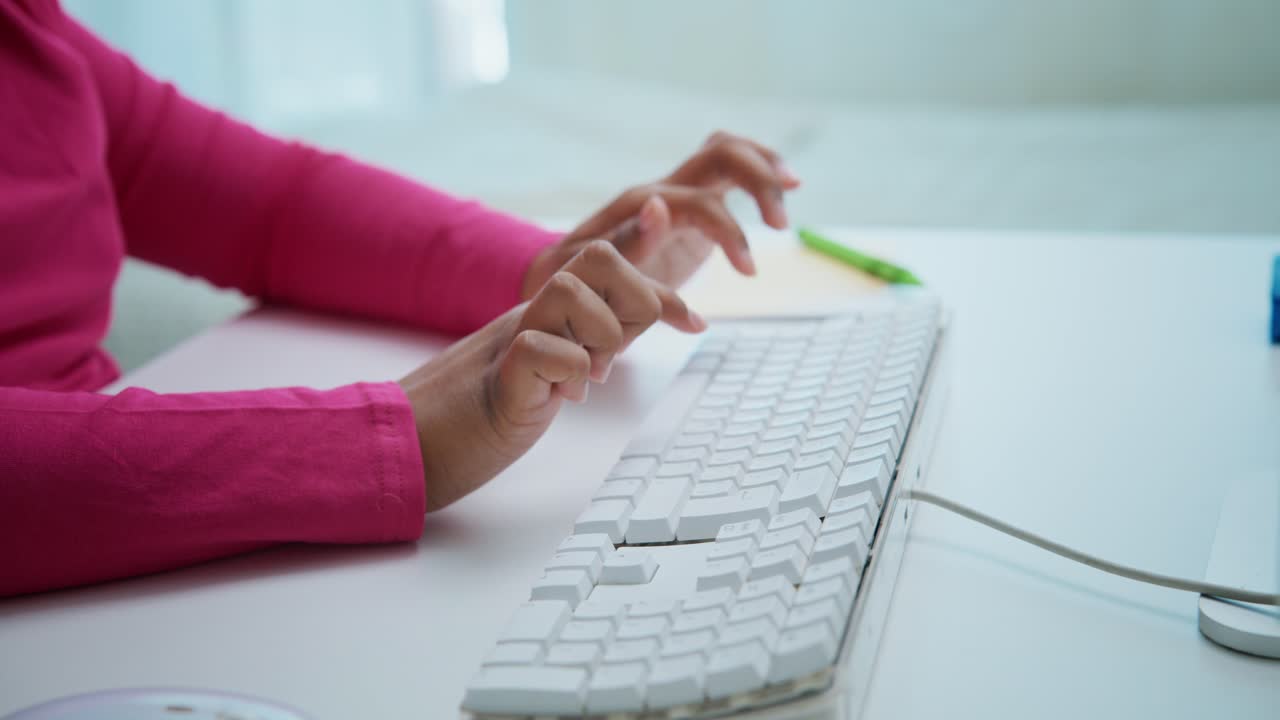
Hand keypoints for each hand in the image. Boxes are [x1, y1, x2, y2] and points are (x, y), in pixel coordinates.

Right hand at [399, 241, 704, 510]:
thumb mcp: (543, 377)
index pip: (610, 270)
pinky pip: (538, 348)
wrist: (406, 449)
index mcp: (545, 316)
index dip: (661, 290)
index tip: (695, 324)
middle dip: (633, 301)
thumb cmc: (475, 419)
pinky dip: (566, 371)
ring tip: (589, 376)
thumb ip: (576, 349)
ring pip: (570, 288)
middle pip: (598, 256)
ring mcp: (508, 341)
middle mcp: (530, 316)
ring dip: (599, 334)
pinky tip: (562, 398)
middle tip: (616, 355)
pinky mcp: (495, 380)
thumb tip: (617, 341)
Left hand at [522, 131, 800, 299]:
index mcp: (641, 206)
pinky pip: (729, 171)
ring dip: (766, 166)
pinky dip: (760, 171)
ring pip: (728, 151)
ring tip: (793, 193)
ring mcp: (679, 192)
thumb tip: (660, 208)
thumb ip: (628, 245)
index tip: (748, 271)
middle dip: (759, 181)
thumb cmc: (579, 282)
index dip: (729, 233)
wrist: (567, 278)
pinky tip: (787, 186)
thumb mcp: (593, 273)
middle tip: (781, 226)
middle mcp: (663, 189)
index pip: (699, 203)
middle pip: (720, 154)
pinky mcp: (694, 204)